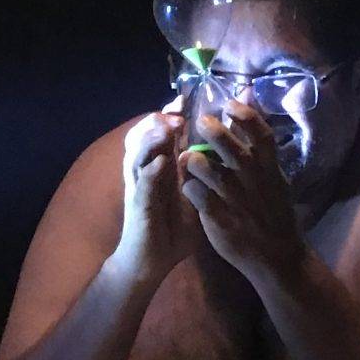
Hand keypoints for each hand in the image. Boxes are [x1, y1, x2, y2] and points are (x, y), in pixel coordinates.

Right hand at [111, 104, 197, 289]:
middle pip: (145, 134)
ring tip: (168, 126)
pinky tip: (162, 162)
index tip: (186, 99)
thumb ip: (202, 172)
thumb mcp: (192, 194)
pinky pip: (142, 185)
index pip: (161, 133)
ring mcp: (139, 186)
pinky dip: (150, 171)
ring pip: (139, 153)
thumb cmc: (172, 228)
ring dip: (153, 138)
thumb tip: (221, 150)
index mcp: (161, 167)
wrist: (151, 261)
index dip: (171, 114)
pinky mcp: (138, 206)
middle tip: (177, 109)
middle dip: (160, 119)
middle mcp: (146, 170)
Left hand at [180, 99, 305, 285]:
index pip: (263, 136)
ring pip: (213, 174)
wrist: (277, 256)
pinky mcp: (222, 222)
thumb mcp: (274, 177)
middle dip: (216, 133)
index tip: (230, 105)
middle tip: (201, 122)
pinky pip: (201, 199)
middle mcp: (255, 183)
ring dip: (197, 161)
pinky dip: (192, 188)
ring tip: (188, 156)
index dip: (247, 117)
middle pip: (235, 151)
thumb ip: (259, 144)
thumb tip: (250, 104)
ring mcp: (238, 202)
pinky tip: (188, 185)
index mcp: (270, 170)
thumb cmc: (273, 210)